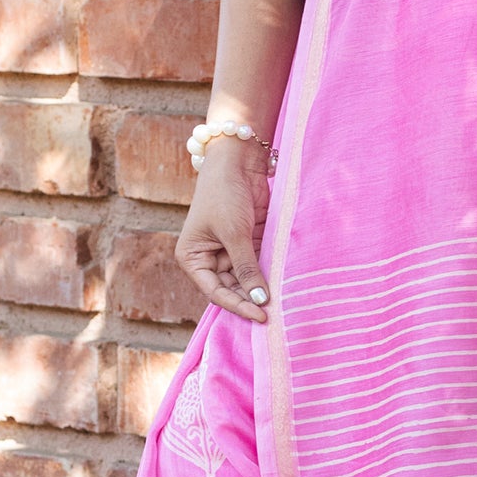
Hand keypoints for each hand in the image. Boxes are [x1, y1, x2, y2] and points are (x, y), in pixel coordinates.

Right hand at [175, 135, 272, 319]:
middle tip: (274, 314)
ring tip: (282, 302)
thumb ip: (247, 268)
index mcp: (193, 258)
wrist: (238, 160)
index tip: (260, 315)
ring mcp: (229, 250)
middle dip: (250, 299)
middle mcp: (208, 258)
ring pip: (246, 279)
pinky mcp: (248, 241)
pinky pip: (258, 264)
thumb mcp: (234, 234)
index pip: (215, 291)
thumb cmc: (224, 194)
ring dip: (261, 287)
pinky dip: (269, 273)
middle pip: (231, 289)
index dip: (237, 305)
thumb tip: (260, 299)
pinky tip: (283, 283)